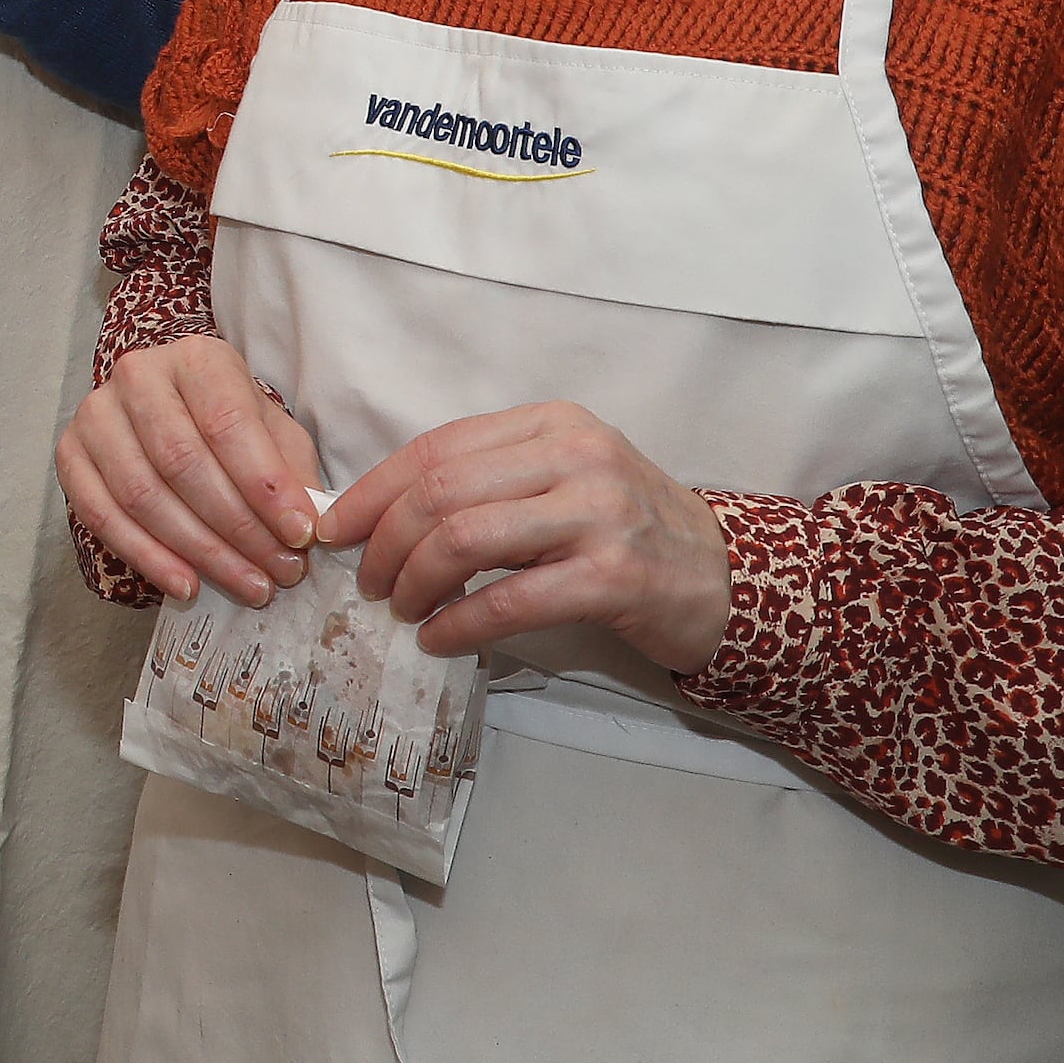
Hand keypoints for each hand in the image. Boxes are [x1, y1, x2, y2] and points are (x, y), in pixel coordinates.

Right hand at [55, 334, 319, 605]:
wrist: (171, 411)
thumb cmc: (230, 424)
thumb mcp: (273, 432)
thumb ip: (291, 470)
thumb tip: (307, 524)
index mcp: (195, 358)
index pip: (227, 423)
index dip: (264, 484)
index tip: (299, 533)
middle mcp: (137, 376)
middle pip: (182, 462)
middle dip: (237, 528)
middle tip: (279, 571)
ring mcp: (95, 414)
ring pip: (142, 494)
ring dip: (199, 551)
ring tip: (246, 585)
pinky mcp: (69, 454)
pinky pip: (101, 516)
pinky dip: (147, 557)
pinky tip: (188, 585)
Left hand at [326, 401, 734, 672]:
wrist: (726, 577)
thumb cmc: (625, 530)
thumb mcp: (560, 479)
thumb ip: (486, 481)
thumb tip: (377, 513)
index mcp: (551, 424)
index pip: (436, 448)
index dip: (373, 491)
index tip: (337, 528)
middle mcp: (576, 456)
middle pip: (440, 493)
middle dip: (386, 542)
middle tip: (369, 581)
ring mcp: (600, 514)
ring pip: (465, 540)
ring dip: (414, 582)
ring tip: (402, 609)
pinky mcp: (615, 576)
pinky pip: (509, 601)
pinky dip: (458, 624)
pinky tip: (439, 638)